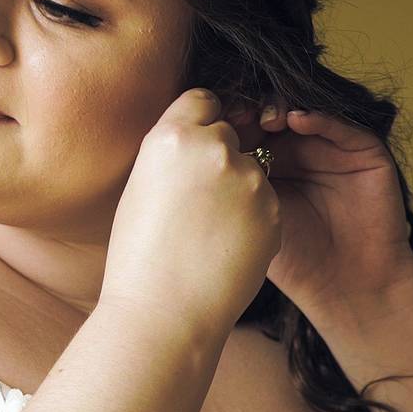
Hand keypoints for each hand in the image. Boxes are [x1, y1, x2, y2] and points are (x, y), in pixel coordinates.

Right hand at [99, 88, 280, 332]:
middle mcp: (214, 148)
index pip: (201, 100)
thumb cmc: (138, 255)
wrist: (165, 311)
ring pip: (249, 169)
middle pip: (227, 134)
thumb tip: (191, 141)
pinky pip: (264, 201)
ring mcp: (250, 179)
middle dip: (216, 156)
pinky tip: (226, 245)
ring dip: (236, 189)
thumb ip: (170, 155)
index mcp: (172, 137)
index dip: (198, 121)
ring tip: (207, 231)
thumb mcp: (140, 187)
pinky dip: (251, 217)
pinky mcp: (274, 210)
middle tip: (194, 199)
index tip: (193, 143)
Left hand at [224, 96, 412, 318]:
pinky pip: (342, 125)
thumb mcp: (248, 217)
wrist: (344, 288)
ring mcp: (331, 149)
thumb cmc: (291, 260)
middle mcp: (298, 151)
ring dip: (280, 108)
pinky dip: (318, 117)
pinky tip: (296, 120)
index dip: (224, 122)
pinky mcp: (365, 153)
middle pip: (268, 112)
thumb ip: (226, 184)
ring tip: (264, 120)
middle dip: (249, 109)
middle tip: (233, 115)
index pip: (242, 127)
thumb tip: (185, 152)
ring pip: (302, 110)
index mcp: (266, 163)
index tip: (207, 125)